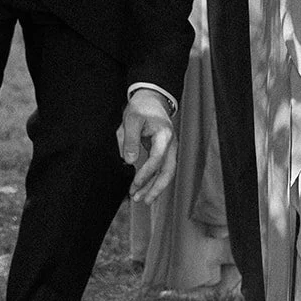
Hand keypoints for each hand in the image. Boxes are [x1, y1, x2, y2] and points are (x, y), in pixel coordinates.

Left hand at [117, 90, 176, 205]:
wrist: (151, 100)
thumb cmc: (141, 108)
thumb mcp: (132, 119)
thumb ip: (130, 140)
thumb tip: (128, 162)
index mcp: (164, 135)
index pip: (157, 158)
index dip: (146, 173)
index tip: (135, 183)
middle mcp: (171, 145)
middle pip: (167, 171)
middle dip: (155, 188)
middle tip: (142, 200)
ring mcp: (169, 150)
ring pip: (165, 174)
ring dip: (153, 188)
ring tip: (139, 199)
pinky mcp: (164, 153)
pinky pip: (160, 170)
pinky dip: (152, 181)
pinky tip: (142, 190)